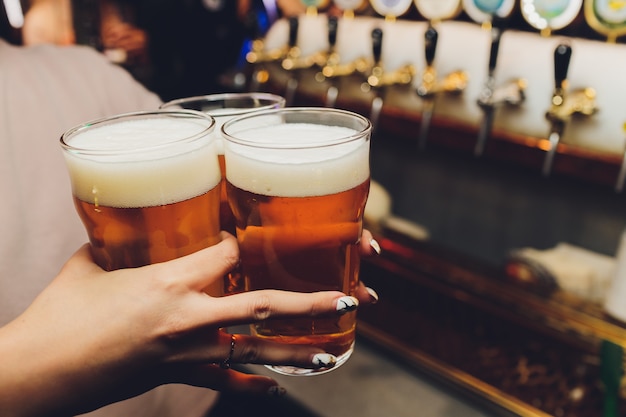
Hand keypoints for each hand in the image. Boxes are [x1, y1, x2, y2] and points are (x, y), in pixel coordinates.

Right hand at [0, 233, 360, 415]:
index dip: (246, 240)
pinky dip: (251, 384)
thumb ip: (119, 244)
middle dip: (309, 302)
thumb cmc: (60, 314)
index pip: (228, 253)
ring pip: (254, 349)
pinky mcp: (176, 375)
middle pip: (263, 306)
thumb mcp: (91, 265)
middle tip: (347, 298)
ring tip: (332, 350)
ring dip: (296, 348)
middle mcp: (188, 317)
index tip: (257, 234)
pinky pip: (223, 381)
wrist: (40, 373)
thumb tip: (126, 227)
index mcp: (168, 282)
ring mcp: (187, 352)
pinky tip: (276, 388)